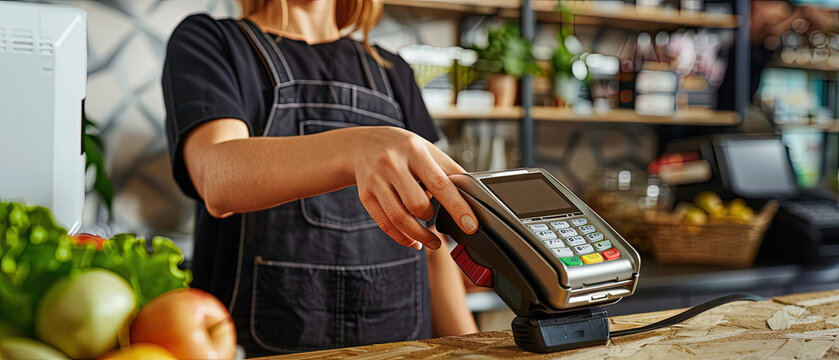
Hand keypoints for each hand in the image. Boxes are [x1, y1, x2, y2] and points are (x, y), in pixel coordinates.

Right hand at [350, 126, 477, 249]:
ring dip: (419, 236)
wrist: (362, 144)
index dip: (457, 207)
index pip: (440, 183)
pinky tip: (413, 241)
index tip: (470, 225)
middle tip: (442, 227)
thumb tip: (474, 195)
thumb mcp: (427, 150)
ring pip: (399, 218)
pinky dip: (402, 238)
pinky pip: (385, 224)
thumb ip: (449, 171)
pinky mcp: (365, 195)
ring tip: (432, 243)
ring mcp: (376, 180)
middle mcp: (392, 163)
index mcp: (414, 150)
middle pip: (417, 204)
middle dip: (431, 219)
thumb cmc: (402, 148)